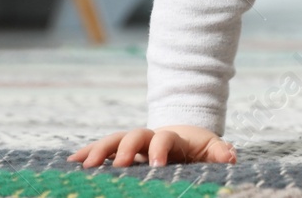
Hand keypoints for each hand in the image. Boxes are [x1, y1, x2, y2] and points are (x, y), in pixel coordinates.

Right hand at [69, 125, 234, 167]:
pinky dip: (86, 153)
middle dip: (124, 149)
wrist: (185, 137)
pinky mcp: (121, 150)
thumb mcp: (212, 149)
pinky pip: (102, 148)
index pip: (164, 138)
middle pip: (134, 135)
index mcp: (172, 137)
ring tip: (83, 166)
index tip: (155, 165)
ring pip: (114, 140)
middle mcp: (149, 136)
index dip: (159, 149)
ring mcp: (133, 142)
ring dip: (98, 150)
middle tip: (116, 166)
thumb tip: (231, 158)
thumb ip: (220, 152)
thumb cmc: (199, 148)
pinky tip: (70, 163)